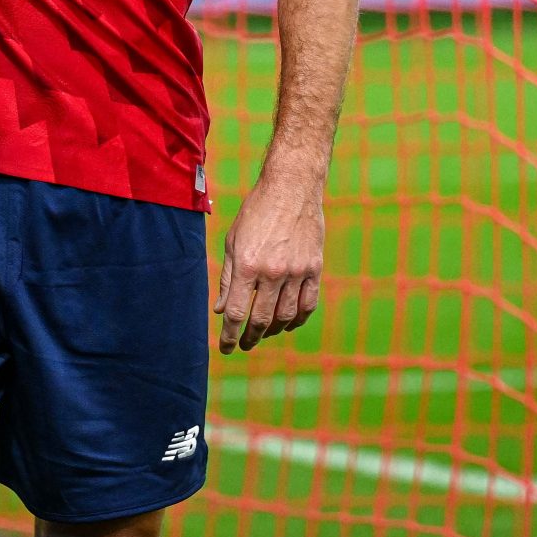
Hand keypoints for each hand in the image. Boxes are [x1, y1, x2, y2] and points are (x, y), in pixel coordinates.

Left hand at [215, 169, 324, 353]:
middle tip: (245, 344)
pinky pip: (308, 304)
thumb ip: (229, 278)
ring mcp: (296, 271)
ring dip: (273, 330)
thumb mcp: (233, 242)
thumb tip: (222, 310)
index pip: (237, 312)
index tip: (227, 348)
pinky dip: (298, 319)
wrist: (291, 188)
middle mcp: (272, 272)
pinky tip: (288, 322)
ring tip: (263, 333)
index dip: (230, 335)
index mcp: (247, 265)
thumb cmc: (256, 213)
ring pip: (286, 316)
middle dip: (251, 337)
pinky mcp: (314, 268)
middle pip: (261, 319)